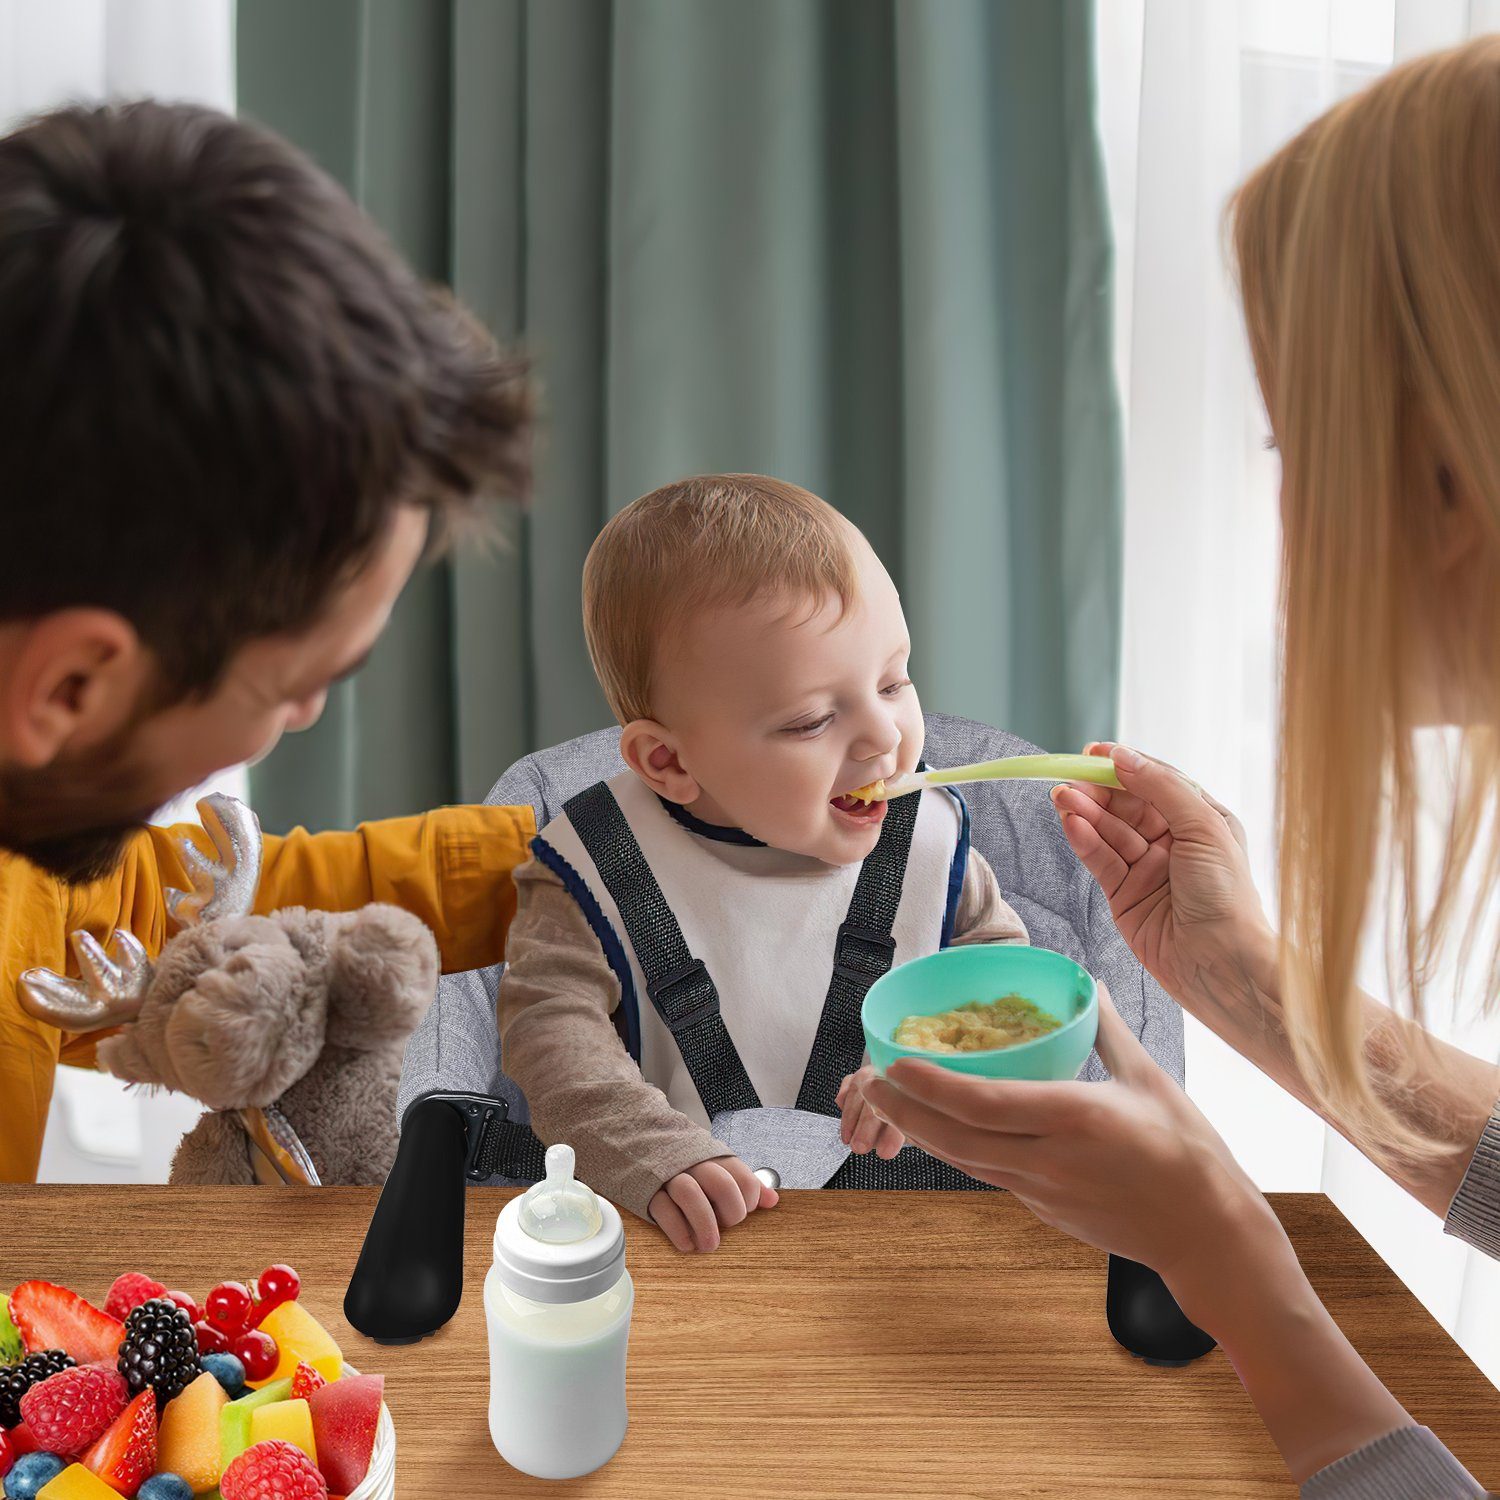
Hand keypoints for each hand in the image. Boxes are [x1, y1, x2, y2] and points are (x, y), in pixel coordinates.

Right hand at [648, 1155, 779, 1252]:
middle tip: (728, 1227)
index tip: (745, 1211)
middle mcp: (693, 1164)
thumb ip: (743, 1182)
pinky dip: (678, 1231)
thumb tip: (773, 1200)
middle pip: (721, 1184)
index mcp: (713, 1157)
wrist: (639, 1140)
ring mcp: (669, 1175)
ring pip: (690, 1194)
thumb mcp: (717, 1165)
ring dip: (704, 1225)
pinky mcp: (648, 1190)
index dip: (749, 1198)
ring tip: (709, 1246)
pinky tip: (687, 1244)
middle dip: (731, 1212)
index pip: (742, 1176)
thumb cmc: (687, 1163)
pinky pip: (663, 1209)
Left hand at [844, 983, 1281, 1304]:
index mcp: (1073, 1119)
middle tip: (867, 1081)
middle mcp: (1047, 1159)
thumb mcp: (1150, 1079)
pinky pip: (986, 1174)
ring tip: (886, 1102)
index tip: (896, 1064)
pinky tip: (936, 1132)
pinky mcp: (1041, 1210)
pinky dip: (954, 1150)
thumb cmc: (1188, 1153)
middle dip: (904, 1110)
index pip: (985, 1104)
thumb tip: (1087, 983)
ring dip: (920, 1132)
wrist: (1208, 1236)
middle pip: (956, 1137)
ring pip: (963, 1160)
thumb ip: (1108, 1029)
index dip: (933, 1086)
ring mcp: (1040, 1191)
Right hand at [1051, 742, 1272, 1005]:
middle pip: (1126, 806)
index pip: (1155, 783)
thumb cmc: (1226, 895)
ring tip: (1061, 797)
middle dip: (1098, 791)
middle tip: (1069, 780)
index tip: (1093, 752)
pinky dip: (1084, 840)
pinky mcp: (1124, 895)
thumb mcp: (1203, 827)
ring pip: (1109, 831)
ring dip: (1085, 812)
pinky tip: (1072, 824)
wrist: (1222, 964)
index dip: (1125, 766)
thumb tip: (1123, 756)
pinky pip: (1100, 860)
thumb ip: (1162, 788)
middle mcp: (1173, 842)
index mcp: (1200, 821)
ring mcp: (1147, 869)